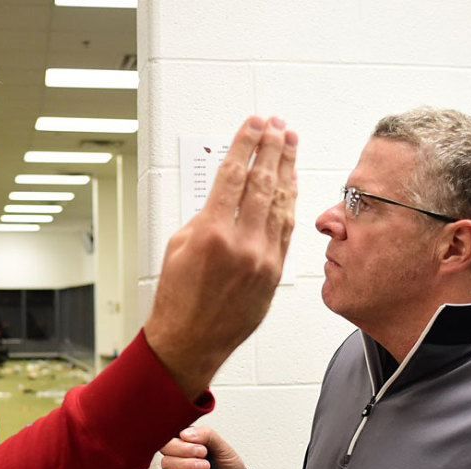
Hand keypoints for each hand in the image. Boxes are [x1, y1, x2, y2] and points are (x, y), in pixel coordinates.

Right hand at [144, 116, 297, 398]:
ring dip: (286, 169)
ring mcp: (263, 259)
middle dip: (271, 148)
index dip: (246, 144)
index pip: (234, 174)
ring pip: (281, 202)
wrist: (191, 341)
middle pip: (262, 182)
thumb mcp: (178, 246)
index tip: (253, 125)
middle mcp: (242, 244)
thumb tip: (227, 194)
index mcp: (212, 233)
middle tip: (277, 126)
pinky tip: (291, 183)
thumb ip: (205, 216)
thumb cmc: (178, 299)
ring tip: (289, 144)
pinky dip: (290, 201)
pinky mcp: (275, 272)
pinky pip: (286, 228)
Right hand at [160, 426, 247, 468]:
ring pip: (167, 464)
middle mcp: (180, 454)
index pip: (172, 432)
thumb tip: (185, 433)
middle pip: (166, 447)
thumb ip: (206, 435)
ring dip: (187, 465)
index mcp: (188, 440)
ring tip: (205, 468)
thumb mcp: (223, 446)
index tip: (196, 442)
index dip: (181, 437)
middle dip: (184, 450)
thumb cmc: (228, 465)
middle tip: (204, 454)